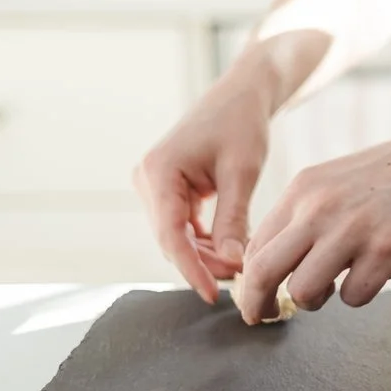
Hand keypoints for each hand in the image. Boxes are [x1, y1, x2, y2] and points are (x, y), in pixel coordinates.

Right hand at [133, 74, 271, 302]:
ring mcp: (155, 186)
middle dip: (204, 264)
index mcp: (159, 172)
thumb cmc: (241, 124)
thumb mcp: (241, 172)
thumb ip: (233, 219)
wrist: (241, 96)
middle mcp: (148, 180)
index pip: (170, 235)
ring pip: (178, 237)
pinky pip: (184, 226)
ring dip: (206, 255)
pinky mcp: (168, 191)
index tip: (211, 294)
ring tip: (241, 266)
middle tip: (243, 279)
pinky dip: (206, 241)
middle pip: (172, 240)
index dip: (191, 269)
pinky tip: (231, 249)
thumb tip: (231, 263)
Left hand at [234, 128, 390, 323]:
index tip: (256, 295)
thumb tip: (274, 262)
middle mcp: (319, 210)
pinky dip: (359, 294)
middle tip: (263, 316)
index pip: (254, 245)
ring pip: (303, 292)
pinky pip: (352, 297)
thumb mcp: (333, 181)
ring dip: (314, 300)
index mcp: (302, 190)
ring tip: (333, 288)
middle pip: (263, 272)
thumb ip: (302, 215)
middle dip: (257, 304)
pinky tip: (373, 274)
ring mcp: (351, 231)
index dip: (248, 280)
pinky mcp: (384, 252)